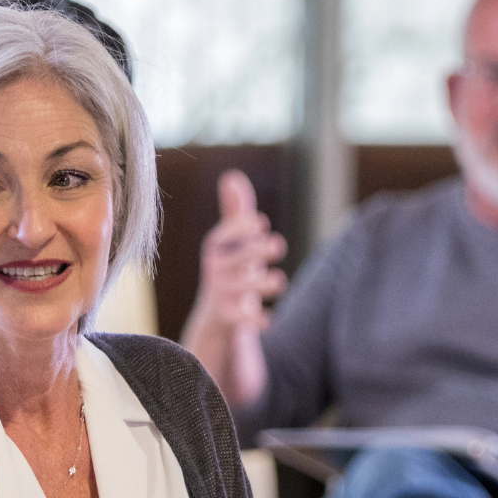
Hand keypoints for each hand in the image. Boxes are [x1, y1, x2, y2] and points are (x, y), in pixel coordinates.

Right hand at [197, 171, 286, 332]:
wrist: (218, 318)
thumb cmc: (231, 270)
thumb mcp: (233, 242)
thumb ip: (235, 212)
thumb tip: (232, 175)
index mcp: (218, 249)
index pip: (224, 235)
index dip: (240, 229)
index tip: (259, 222)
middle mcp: (217, 271)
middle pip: (234, 260)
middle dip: (255, 251)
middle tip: (278, 244)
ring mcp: (221, 295)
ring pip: (241, 289)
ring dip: (261, 284)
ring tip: (280, 281)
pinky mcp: (228, 319)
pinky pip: (240, 319)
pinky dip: (255, 320)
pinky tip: (270, 322)